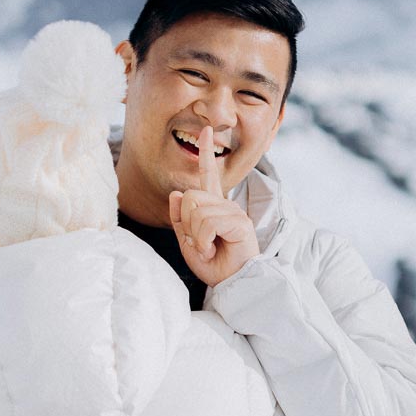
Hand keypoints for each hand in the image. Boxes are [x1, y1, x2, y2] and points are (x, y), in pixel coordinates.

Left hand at [169, 125, 259, 287]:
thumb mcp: (188, 242)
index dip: (206, 153)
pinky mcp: (239, 222)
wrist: (231, 284)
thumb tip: (176, 194)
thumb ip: (180, 219)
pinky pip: (207, 223)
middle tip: (199, 243)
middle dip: (186, 223)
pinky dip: (203, 241)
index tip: (206, 131)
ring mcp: (233, 212)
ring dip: (195, 236)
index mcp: (213, 206)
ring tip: (208, 248)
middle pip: (190, 196)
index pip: (208, 175)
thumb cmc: (214, 265)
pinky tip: (212, 249)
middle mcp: (225, 205)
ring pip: (196, 210)